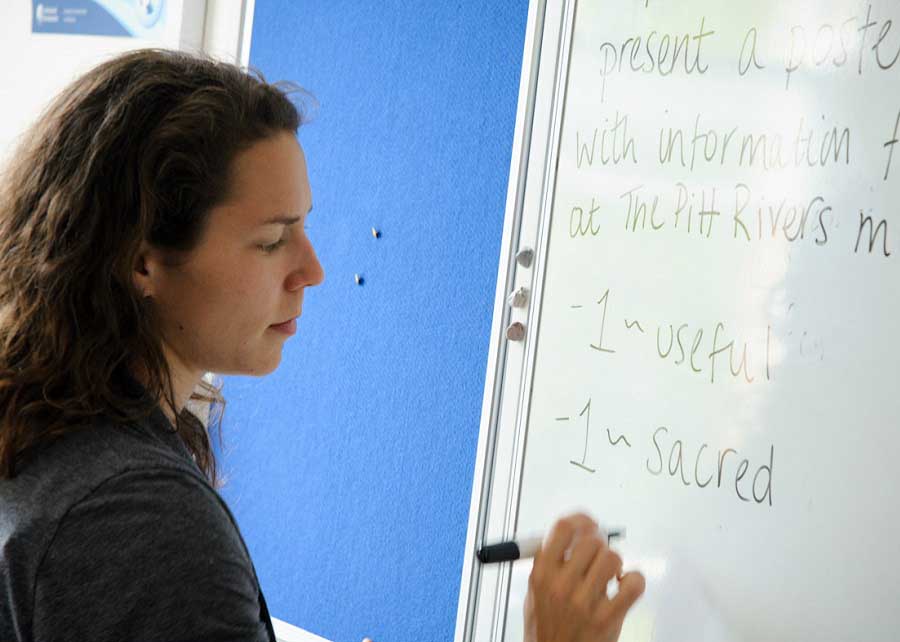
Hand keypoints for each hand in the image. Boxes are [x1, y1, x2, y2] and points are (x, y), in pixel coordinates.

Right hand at [524, 513, 644, 641]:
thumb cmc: (547, 629)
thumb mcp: (536, 591)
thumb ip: (551, 563)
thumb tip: (573, 535)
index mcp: (542, 574)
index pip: (564, 528)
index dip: (581, 520)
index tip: (589, 523)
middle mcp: (562, 585)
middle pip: (591, 539)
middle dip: (600, 543)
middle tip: (601, 552)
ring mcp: (584, 602)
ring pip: (613, 558)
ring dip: (615, 562)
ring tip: (611, 573)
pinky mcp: (607, 618)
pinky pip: (634, 585)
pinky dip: (635, 580)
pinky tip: (625, 585)